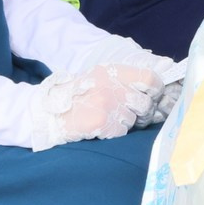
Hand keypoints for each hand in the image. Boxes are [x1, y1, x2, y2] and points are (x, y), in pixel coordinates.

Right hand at [25, 61, 172, 149]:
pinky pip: (121, 132)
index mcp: (112, 71)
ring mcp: (106, 104)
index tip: (153, 97)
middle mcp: (112, 86)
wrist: (47, 112)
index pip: (149, 78)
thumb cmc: (77, 96)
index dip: (156, 90)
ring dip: (125, 123)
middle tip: (134, 115)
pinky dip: (114, 133)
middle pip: (145, 103)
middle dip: (143, 113)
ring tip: (109, 119)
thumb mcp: (99, 77)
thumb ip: (124, 80)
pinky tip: (101, 128)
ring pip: (133, 120)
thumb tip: (154, 90)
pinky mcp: (100, 122)